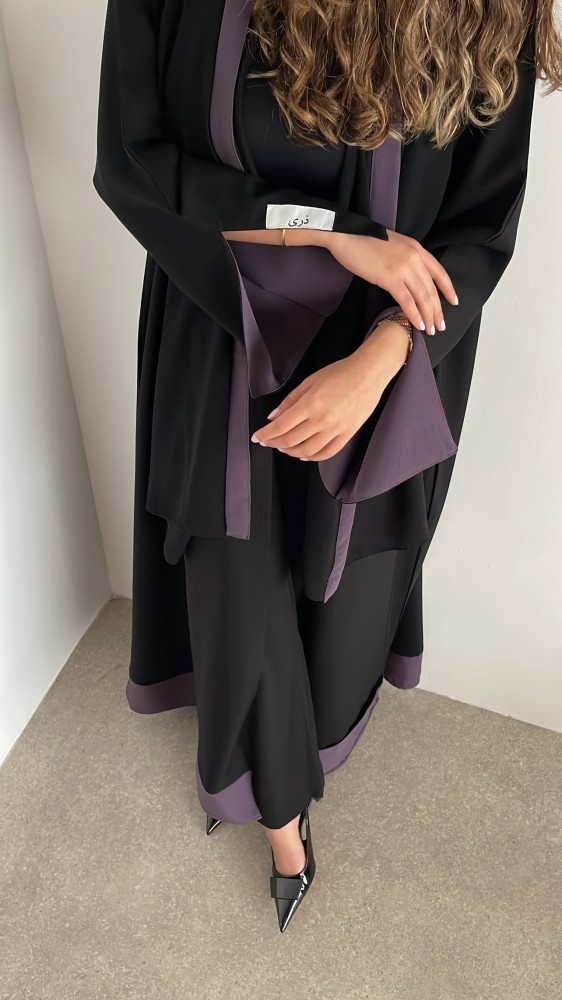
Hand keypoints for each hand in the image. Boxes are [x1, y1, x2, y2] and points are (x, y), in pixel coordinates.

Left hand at [251, 321, 406, 459]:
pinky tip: (305, 455)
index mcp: (311, 404)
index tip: (257, 437)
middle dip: (274, 444)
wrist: (369, 373)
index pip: (280, 426)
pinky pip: (327, 453)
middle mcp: (323, 419)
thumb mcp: (309, 380)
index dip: (265, 435)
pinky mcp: (348, 434)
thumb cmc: (341, 372)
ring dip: (291, 452)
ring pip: (307, 451)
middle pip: (291, 441)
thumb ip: (290, 400)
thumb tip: (274, 416)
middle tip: (267, 441)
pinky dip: (313, 457)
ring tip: (284, 448)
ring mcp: (336, 429)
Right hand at [320, 228, 457, 335]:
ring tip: (430, 329)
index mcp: (416, 248)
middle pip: (432, 288)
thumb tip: (408, 279)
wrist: (347, 235)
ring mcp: (403, 267)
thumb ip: (405, 259)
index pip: (439, 271)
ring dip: (428, 315)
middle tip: (440, 325)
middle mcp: (414, 257)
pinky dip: (414, 315)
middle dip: (438, 309)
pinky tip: (417, 324)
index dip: (448, 289)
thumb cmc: (364, 241)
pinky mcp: (390, 277)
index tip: (453, 301)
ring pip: (422, 296)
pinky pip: (407, 300)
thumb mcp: (393, 246)